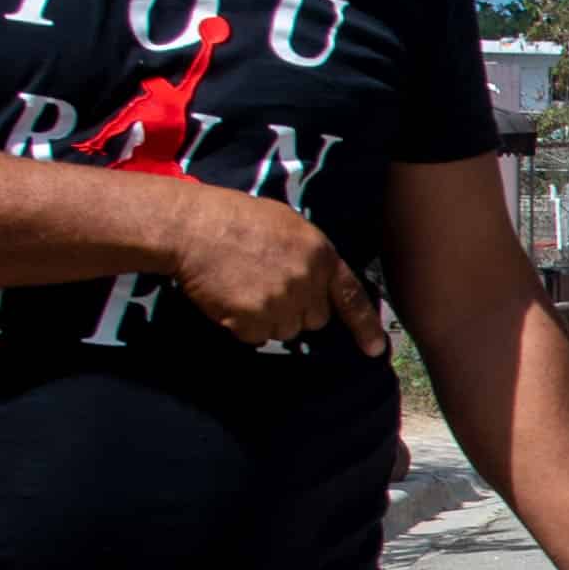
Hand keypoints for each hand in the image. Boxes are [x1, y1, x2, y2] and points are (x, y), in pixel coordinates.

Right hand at [151, 180, 388, 351]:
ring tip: (245, 288)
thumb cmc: (236, 219)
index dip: (365, 326)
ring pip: (285, 331)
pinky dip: (243, 326)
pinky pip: (256, 338)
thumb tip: (317, 284)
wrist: (193, 226)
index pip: (351, 296)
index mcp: (321, 255)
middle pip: (314, 320)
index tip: (375, 350)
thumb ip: (310, 257)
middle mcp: (307, 282)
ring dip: (268, 319)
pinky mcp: (253, 319)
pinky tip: (231, 298)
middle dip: (296, 310)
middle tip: (266, 286)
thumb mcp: (288, 226)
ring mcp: (281, 302)